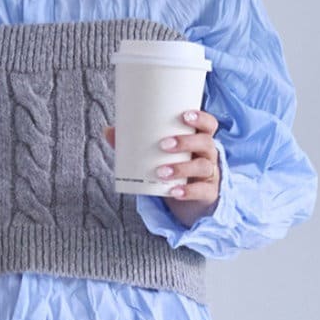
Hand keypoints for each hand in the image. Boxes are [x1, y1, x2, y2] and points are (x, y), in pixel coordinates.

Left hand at [103, 109, 222, 225]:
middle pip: (206, 143)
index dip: (200, 118)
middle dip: (186, 142)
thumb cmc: (175, 170)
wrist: (189, 203)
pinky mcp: (208, 194)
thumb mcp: (160, 157)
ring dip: (182, 168)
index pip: (209, 124)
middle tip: (163, 145)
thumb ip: (137, 144)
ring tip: (160, 172)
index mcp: (199, 140)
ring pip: (202, 167)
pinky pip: (202, 191)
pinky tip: (174, 192)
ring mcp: (210, 175)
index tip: (184, 115)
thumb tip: (109, 131)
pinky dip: (188, 192)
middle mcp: (208, 155)